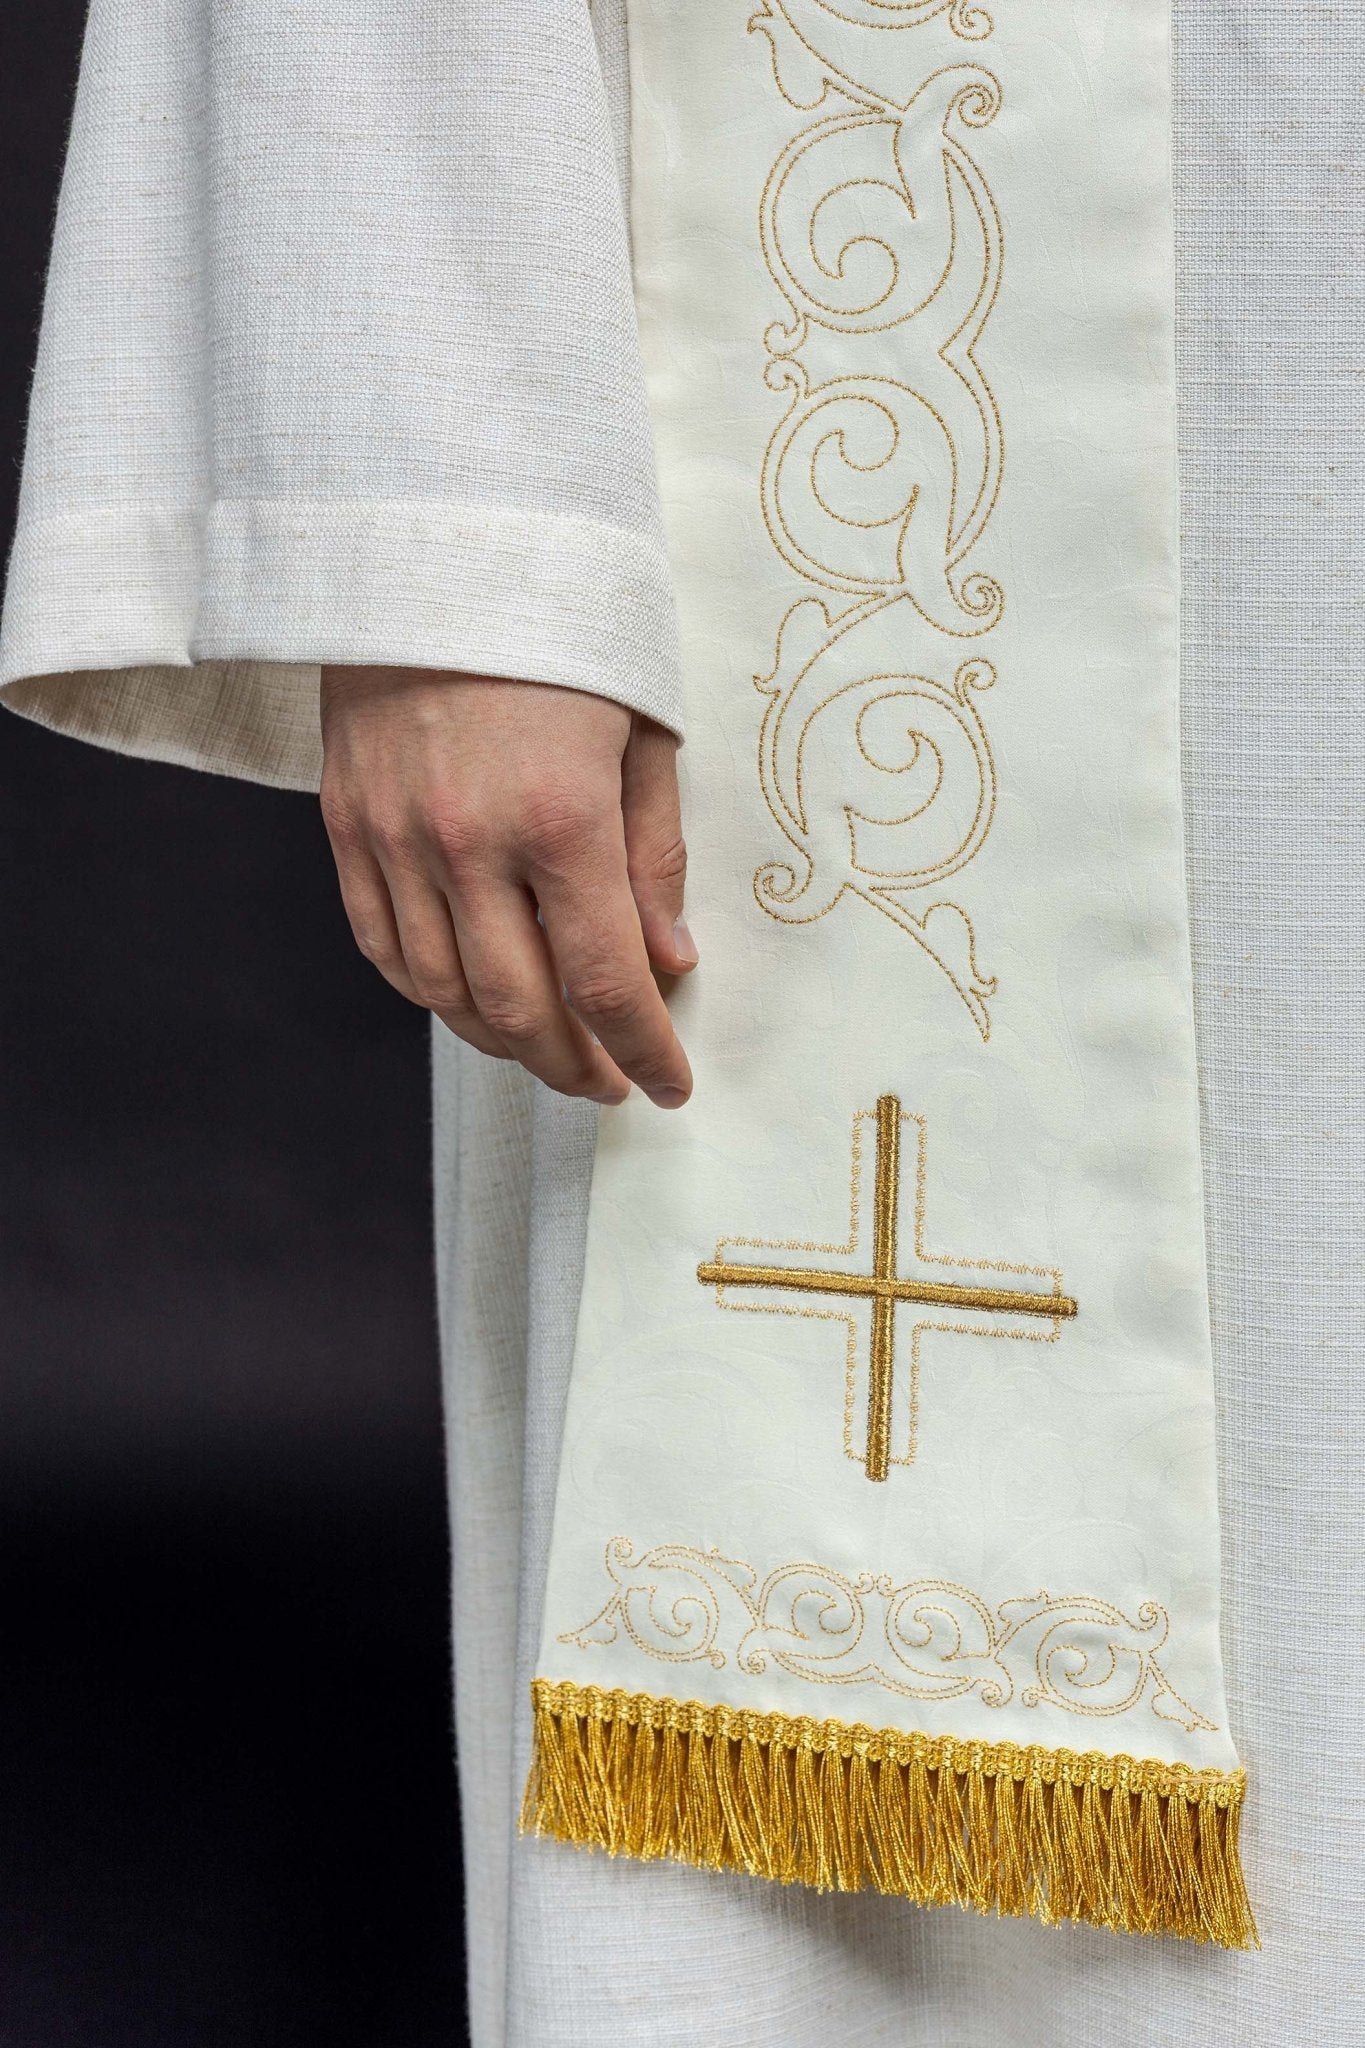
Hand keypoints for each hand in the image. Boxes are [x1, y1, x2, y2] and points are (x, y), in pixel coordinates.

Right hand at [318, 668, 695, 1107]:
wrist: (433, 541)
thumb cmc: (562, 624)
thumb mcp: (641, 729)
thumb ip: (654, 855)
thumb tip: (668, 963)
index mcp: (560, 817)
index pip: (605, 983)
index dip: (643, 1051)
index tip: (671, 1086)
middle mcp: (469, 842)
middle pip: (521, 1009)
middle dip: (575, 1065)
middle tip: (610, 1083)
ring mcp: (395, 839)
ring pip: (445, 993)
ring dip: (503, 1043)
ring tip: (548, 1054)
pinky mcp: (347, 824)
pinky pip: (383, 946)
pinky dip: (430, 994)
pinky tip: (470, 1004)